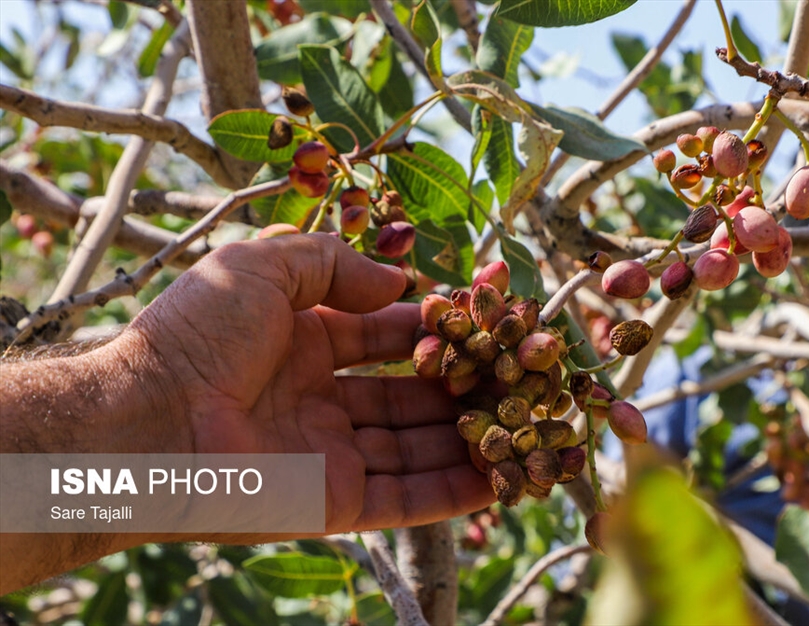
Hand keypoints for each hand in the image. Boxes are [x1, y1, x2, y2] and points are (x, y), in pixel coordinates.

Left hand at [114, 233, 493, 533]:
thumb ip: (332, 266)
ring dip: (468, 437)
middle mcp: (318, 401)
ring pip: (416, 448)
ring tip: (525, 422)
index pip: (380, 336)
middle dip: (459, 384)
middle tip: (514, 374)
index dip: (427, 329)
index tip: (479, 321)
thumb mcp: (262, 267)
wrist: (147, 424)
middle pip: (406, 395)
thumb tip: (400, 284)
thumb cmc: (197, 336)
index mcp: (300, 344)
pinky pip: (408, 499)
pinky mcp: (335, 504)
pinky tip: (504, 475)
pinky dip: (457, 491)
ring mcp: (329, 456)